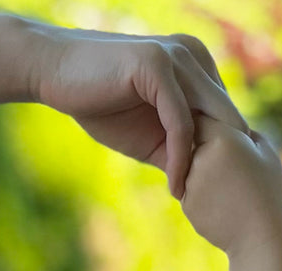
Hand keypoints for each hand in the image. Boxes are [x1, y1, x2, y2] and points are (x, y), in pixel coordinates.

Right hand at [33, 25, 247, 197]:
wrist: (51, 72)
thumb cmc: (103, 104)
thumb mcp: (156, 133)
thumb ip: (188, 147)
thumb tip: (221, 180)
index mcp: (199, 66)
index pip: (230, 118)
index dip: (227, 157)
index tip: (217, 195)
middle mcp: (194, 55)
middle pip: (229, 122)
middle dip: (225, 164)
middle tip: (214, 204)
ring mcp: (177, 56)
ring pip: (210, 123)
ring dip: (203, 166)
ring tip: (192, 198)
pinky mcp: (157, 65)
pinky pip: (181, 123)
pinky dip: (180, 159)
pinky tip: (174, 185)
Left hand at [181, 115, 281, 256]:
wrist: (262, 239)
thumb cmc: (270, 195)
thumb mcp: (268, 155)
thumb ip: (246, 133)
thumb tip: (229, 120)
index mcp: (225, 139)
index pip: (202, 118)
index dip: (210, 127)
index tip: (219, 138)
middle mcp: (202, 156)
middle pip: (192, 142)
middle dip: (203, 150)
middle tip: (226, 169)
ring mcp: (191, 180)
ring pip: (188, 167)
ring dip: (201, 174)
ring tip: (229, 192)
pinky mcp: (186, 202)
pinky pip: (189, 191)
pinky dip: (201, 197)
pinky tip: (223, 208)